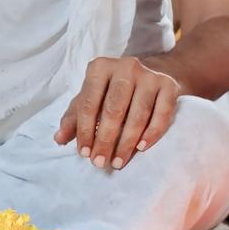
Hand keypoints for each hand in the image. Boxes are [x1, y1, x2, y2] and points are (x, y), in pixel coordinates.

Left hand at [54, 56, 180, 169]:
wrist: (152, 72)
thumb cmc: (113, 90)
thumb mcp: (90, 98)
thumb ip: (74, 118)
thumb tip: (59, 139)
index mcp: (100, 68)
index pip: (89, 104)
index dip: (85, 131)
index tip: (84, 154)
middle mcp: (125, 67)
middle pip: (113, 110)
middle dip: (105, 140)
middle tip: (100, 163)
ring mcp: (150, 75)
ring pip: (138, 115)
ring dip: (126, 143)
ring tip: (117, 162)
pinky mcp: (169, 85)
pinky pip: (162, 114)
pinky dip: (152, 133)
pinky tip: (141, 148)